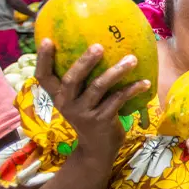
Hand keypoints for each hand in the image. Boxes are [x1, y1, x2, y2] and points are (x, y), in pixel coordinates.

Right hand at [34, 40, 149, 158]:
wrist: (97, 149)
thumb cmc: (90, 115)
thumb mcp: (79, 100)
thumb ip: (82, 81)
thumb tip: (96, 46)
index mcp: (58, 96)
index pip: (43, 76)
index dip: (43, 59)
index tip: (47, 40)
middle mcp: (66, 104)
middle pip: (72, 79)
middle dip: (85, 61)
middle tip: (99, 46)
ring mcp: (83, 113)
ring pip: (98, 87)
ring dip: (117, 71)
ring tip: (132, 59)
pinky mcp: (101, 120)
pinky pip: (118, 100)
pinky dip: (132, 89)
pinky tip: (145, 82)